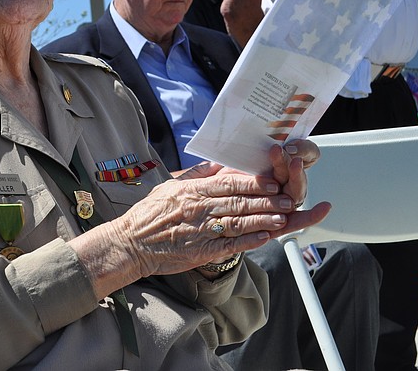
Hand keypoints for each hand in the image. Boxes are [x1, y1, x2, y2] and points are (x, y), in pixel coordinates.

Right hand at [111, 159, 329, 277]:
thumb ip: (195, 176)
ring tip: (283, 217)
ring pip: (239, 222)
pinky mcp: (200, 251)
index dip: (252, 183)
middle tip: (287, 198)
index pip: (228, 184)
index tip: (271, 181)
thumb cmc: (148, 215)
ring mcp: (200, 230)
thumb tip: (217, 165)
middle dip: (266, 200)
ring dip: (264, 219)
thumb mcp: (169, 187)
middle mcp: (198, 209)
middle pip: (239, 202)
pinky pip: (230, 245)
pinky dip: (249, 241)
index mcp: (191, 191)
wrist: (131, 243)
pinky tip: (265, 237)